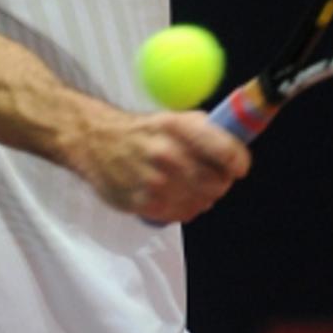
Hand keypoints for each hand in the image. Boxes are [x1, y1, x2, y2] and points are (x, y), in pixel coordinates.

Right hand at [73, 108, 250, 222]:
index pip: (225, 151)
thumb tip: (239, 147)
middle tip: (211, 177)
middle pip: (217, 183)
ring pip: (202, 202)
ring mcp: (154, 182)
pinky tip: (171, 195)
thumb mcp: (173, 118)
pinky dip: (183, 208)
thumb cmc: (141, 131)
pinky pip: (181, 215)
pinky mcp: (143, 203)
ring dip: (201, 197)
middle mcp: (167, 153)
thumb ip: (206, 132)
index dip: (238, 162)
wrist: (94, 142)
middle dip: (220, 182)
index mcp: (178, 127)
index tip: (239, 167)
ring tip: (186, 185)